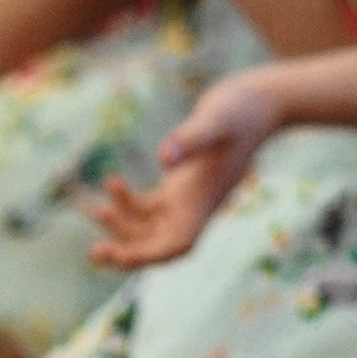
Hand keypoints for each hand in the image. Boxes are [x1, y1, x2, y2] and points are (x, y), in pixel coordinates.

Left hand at [84, 72, 283, 269]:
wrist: (259, 101)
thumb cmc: (242, 110)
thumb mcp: (216, 119)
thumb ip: (192, 138)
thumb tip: (163, 159)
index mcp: (205, 201)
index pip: (178, 244)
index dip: (149, 255)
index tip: (121, 255)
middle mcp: (196, 206)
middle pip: (160, 244)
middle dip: (129, 251)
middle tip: (97, 251)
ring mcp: (188, 196)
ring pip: (151, 228)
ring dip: (124, 227)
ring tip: (97, 210)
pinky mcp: (182, 183)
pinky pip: (151, 206)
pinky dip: (129, 202)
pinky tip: (111, 183)